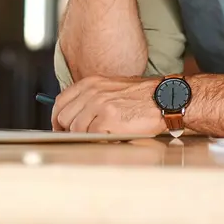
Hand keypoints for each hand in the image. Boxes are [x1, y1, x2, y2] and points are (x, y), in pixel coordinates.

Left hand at [51, 76, 165, 134]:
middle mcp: (92, 92)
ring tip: (102, 134)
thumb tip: (74, 115)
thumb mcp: (112, 88)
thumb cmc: (143, 96)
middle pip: (65, 117)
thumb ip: (92, 98)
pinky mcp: (108, 119)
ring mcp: (99, 105)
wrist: (165, 99)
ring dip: (86, 136)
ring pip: (76, 129)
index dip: (58, 117)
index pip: (61, 101)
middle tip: (81, 136)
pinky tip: (110, 136)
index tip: (61, 127)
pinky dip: (98, 140)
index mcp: (91, 83)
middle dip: (69, 130)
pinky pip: (91, 136)